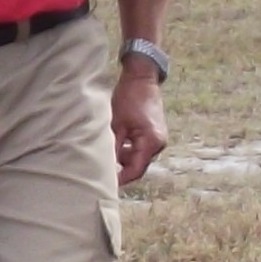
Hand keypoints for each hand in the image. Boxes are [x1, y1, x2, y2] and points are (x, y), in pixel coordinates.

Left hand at [110, 63, 168, 186]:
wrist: (141, 78)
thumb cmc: (129, 97)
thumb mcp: (116, 125)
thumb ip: (113, 148)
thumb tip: (105, 167)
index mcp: (152, 142)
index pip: (135, 170)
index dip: (120, 179)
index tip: (104, 183)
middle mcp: (159, 144)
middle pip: (138, 166)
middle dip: (121, 168)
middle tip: (101, 169)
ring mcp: (158, 139)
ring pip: (138, 157)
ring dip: (123, 157)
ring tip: (106, 152)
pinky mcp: (154, 134)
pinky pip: (140, 148)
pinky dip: (128, 149)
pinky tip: (116, 143)